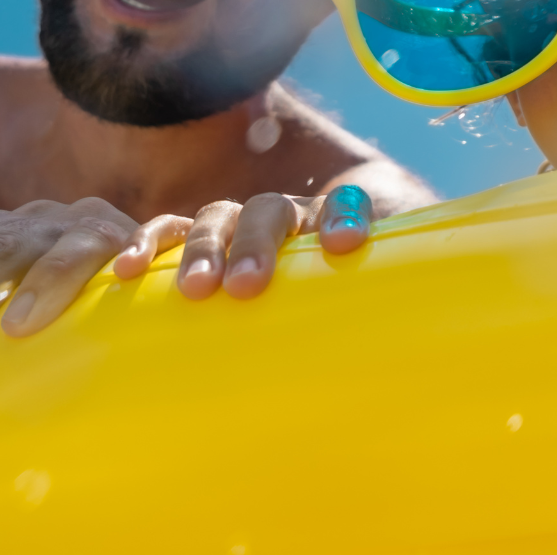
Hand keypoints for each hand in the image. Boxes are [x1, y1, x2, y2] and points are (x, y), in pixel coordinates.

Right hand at [131, 184, 373, 301]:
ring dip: (206, 248)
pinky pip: (164, 232)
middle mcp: (282, 223)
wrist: (259, 314)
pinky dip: (146, 244)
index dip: (344, 217)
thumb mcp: (361, 315)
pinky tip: (127, 271)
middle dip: (259, 243)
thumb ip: (384, 315)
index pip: (343, 207)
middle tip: (248, 286)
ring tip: (196, 291)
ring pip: (218, 218)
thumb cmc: (331, 320)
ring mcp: (233, 229)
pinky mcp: (185, 245)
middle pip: (272, 212)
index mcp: (328, 230)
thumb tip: (429, 349)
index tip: (345, 246)